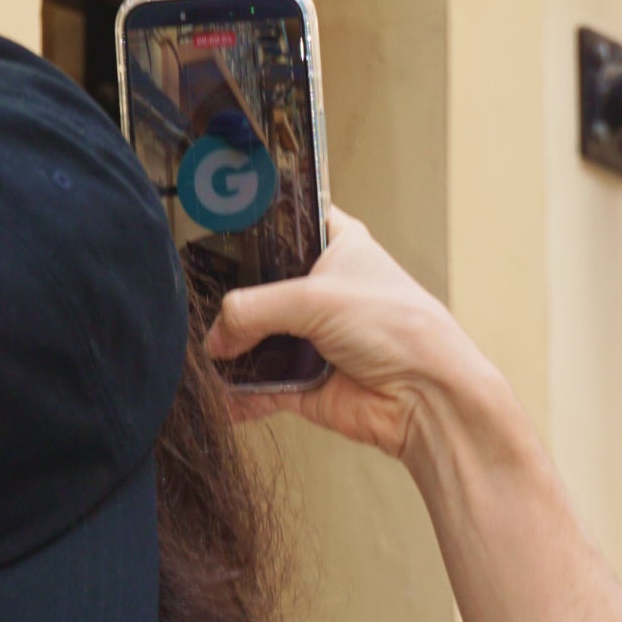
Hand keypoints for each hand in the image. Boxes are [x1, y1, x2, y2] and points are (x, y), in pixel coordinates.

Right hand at [204, 206, 492, 459]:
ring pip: (253, 336)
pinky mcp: (302, 380)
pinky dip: (237, 391)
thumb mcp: (317, 298)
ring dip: (229, 348)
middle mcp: (321, 289)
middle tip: (197, 302)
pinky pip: (258, 384)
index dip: (252, 228)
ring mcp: (310, 335)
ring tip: (201, 352)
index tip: (211, 232)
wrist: (424, 398)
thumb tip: (216, 334)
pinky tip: (217, 393)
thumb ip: (253, 309)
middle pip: (258, 286)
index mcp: (336, 246)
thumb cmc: (400, 329)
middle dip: (229, 298)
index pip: (285, 223)